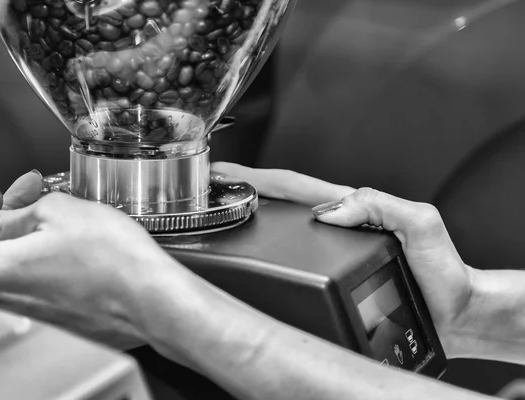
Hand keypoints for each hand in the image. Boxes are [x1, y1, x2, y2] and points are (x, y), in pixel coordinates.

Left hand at [0, 172, 192, 350]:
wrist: (153, 299)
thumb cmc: (112, 257)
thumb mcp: (56, 212)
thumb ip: (10, 214)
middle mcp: (6, 300)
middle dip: (7, 217)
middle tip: (35, 195)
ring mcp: (34, 313)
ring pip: (17, 267)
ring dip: (29, 236)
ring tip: (61, 216)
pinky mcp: (60, 319)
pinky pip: (40, 285)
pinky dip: (48, 260)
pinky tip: (74, 243)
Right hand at [211, 162, 474, 357]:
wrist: (451, 311)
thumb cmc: (441, 270)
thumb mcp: (420, 224)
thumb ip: (380, 207)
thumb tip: (331, 210)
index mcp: (353, 207)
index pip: (295, 186)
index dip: (258, 176)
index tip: (226, 170)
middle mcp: (338, 224)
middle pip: (281, 198)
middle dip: (243, 186)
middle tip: (212, 182)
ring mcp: (333, 246)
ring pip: (283, 223)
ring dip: (250, 209)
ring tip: (223, 204)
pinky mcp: (333, 269)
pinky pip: (294, 251)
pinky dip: (269, 242)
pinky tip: (256, 243)